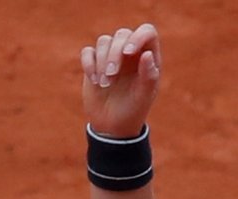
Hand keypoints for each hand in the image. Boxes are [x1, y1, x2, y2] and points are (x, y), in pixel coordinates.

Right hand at [80, 23, 161, 137]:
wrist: (113, 126)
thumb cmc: (134, 110)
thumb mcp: (144, 95)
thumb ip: (149, 75)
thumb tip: (147, 54)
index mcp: (148, 58)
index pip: (147, 32)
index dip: (138, 36)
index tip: (129, 53)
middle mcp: (131, 53)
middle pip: (122, 34)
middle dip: (115, 53)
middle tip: (112, 75)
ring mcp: (111, 56)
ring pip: (104, 41)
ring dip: (102, 61)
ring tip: (105, 83)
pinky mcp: (94, 62)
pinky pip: (88, 51)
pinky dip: (89, 64)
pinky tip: (95, 81)